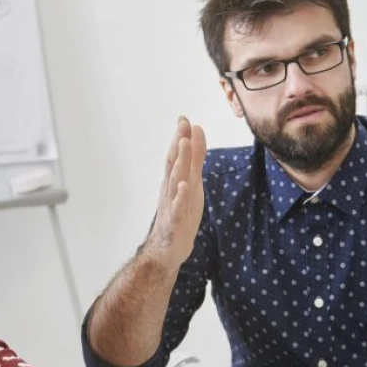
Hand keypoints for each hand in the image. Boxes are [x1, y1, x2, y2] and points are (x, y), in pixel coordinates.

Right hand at [144, 116, 205, 267]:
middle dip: (179, 144)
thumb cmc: (180, 213)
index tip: (184, 118)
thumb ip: (195, 158)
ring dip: (179, 163)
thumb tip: (197, 131)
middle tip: (183, 125)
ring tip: (184, 145)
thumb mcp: (192, 183)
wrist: (168, 249)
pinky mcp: (175, 222)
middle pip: (174, 164)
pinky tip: (184, 185)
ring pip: (175, 181)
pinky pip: (177, 208)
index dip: (180, 137)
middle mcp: (170, 190)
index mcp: (174, 180)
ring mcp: (171, 205)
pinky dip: (180, 196)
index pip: (176, 155)